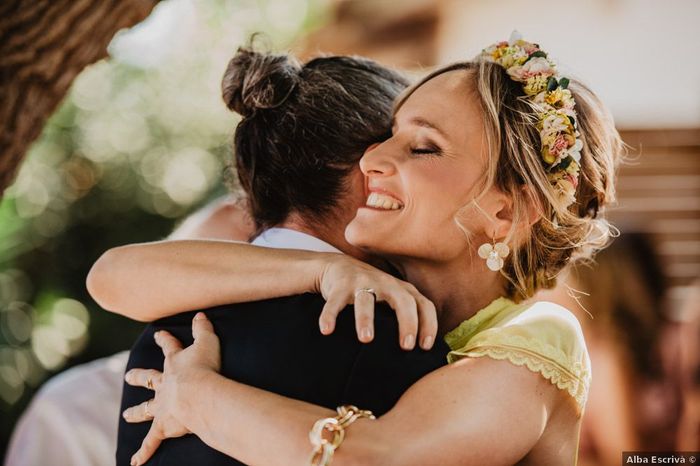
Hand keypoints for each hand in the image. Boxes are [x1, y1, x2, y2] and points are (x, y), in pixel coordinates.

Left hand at [123, 313, 221, 464]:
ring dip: (136, 413)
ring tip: (126, 415)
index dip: (164, 340)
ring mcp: (162, 406)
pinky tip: (135, 463)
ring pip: (146, 409)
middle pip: (148, 379)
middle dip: (138, 376)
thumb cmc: (206, 367)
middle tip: (127, 376)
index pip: (168, 347)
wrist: (199, 394)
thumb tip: (200, 314)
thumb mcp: (208, 342)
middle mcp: (164, 385)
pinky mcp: (164, 425)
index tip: (158, 334)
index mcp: (174, 364)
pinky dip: (144, 452)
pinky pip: (152, 441)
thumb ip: (203, 328)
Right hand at [317, 255, 437, 349]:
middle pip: (402, 300)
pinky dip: (330, 315)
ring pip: (366, 300)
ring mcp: (362, 282)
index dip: (428, 324)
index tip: (425, 346)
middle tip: (406, 346)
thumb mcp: (393, 299)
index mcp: (402, 289)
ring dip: (366, 319)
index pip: (424, 305)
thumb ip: (407, 316)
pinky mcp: (340, 285)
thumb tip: (422, 354)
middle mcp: (386, 284)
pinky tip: (326, 330)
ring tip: (366, 339)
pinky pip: (335, 302)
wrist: (338, 268)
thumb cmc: (372, 292)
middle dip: (407, 322)